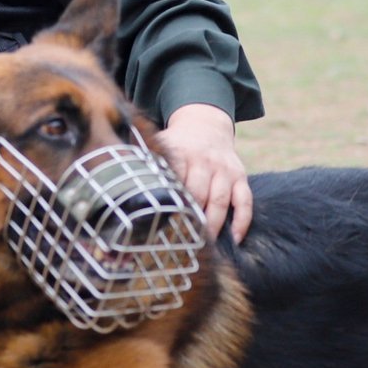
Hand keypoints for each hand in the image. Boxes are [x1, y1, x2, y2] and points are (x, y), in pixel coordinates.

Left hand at [152, 102, 252, 241]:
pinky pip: (245, 200)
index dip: (169, 206)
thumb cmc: (177, 144)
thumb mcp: (160, 144)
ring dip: (213, 224)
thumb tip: (122, 185)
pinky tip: (235, 238)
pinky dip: (242, 220)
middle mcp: (204, 161)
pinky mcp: (240, 176)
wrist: (205, 122)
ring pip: (221, 200)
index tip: (161, 227)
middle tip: (183, 243)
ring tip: (205, 245)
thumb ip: (146, 162)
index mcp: (181, 155)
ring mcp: (224, 170)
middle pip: (199, 194)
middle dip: (191, 220)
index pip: (176, 183)